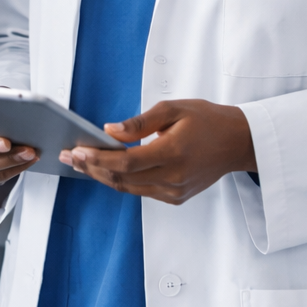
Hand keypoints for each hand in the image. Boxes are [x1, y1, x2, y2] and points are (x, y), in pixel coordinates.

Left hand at [61, 99, 255, 203]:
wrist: (237, 142)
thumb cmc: (208, 120)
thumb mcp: (174, 109)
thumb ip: (140, 122)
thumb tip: (110, 130)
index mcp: (172, 153)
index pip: (126, 162)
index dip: (98, 159)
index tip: (77, 150)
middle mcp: (173, 177)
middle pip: (122, 179)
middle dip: (92, 168)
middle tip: (69, 156)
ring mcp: (175, 191)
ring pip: (129, 188)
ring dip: (102, 176)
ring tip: (81, 163)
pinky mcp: (176, 197)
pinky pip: (141, 191)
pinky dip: (121, 181)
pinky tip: (107, 170)